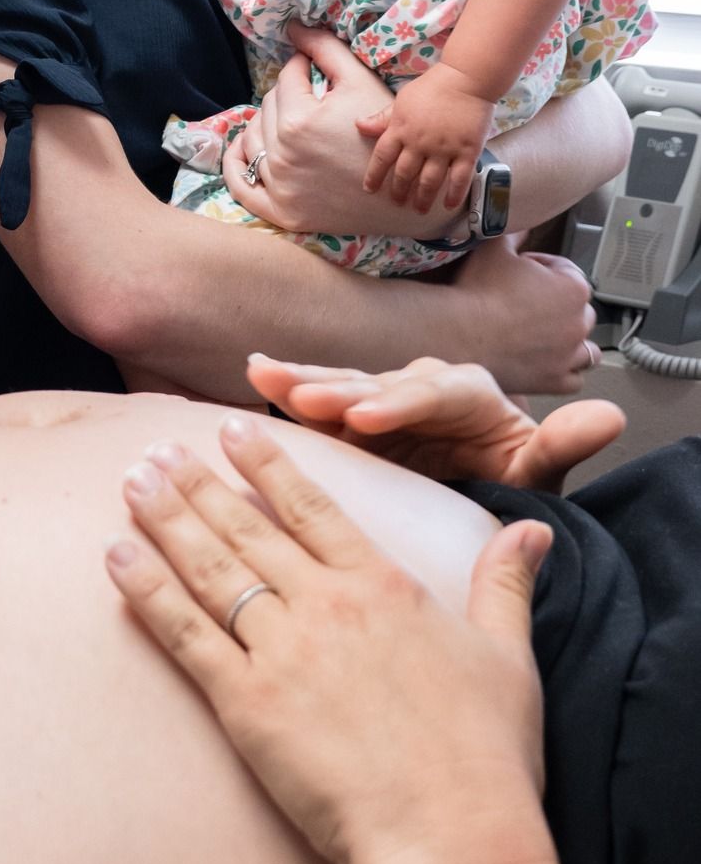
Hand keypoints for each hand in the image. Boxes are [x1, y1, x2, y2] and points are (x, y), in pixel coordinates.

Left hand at [106, 416, 554, 863]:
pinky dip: (146, 591)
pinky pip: (184, 633)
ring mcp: (281, 650)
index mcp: (382, 586)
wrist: (451, 837)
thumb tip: (531, 529)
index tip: (232, 429)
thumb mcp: (509, 657)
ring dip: (165, 520)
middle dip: (197, 483)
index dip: (267, 464)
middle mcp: (325, 605)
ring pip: (209, 568)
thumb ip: (504, 584)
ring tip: (132, 483)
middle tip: (157, 449)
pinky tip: (117, 557)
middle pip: (247, 527)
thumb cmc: (487, 757)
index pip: (311, 507)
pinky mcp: (246, 703)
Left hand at [222, 27, 458, 239]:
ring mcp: (279, 186)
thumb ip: (326, 49)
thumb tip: (293, 26)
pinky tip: (244, 148)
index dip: (300, 68)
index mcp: (300, 121)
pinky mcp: (279, 211)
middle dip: (286, 95)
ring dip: (264, 123)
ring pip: (252, 138)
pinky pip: (240, 185)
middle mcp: (282, 155)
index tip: (311, 68)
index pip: (286, 79)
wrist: (404, 194)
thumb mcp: (361, 83)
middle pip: (268, 107)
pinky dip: (236, 164)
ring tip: (286, 119)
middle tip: (307, 97)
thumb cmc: (385, 134)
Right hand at [246, 354, 623, 489]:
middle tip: (302, 398)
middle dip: (338, 390)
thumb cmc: (510, 482)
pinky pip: (318, 402)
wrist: (481, 491)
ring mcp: (381, 399)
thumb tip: (607, 414)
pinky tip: (256, 373)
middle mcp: (421, 385)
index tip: (366, 418)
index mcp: (469, 393)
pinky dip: (288, 388)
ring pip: (341, 386)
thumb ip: (561, 445)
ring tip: (263, 374)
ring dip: (302, 382)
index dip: (399, 404)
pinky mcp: (350, 418)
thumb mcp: (539, 471)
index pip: (434, 394)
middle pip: (378, 383)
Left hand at [359, 64, 496, 214]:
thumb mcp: (402, 100)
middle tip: (397, 203)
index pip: (382, 157)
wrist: (466, 78)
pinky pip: (459, 179)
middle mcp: (419, 143)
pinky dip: (453, 194)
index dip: (374, 176)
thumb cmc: (432, 87)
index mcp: (401, 129)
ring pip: (429, 181)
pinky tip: (447, 205)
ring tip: (418, 210)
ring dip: (422, 198)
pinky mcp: (467, 151)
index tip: (370, 189)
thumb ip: (383, 118)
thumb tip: (359, 126)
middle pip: (404, 174)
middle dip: (399, 191)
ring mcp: (444, 149)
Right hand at [454, 237, 596, 396]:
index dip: (541, 269)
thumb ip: (513, 235)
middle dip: (558, 306)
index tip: (519, 274)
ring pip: (587, 348)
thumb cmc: (476, 292)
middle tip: (524, 305)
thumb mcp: (494, 250)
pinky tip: (546, 364)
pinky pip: (574, 379)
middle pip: (579, 310)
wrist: (457, 335)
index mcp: (572, 287)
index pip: (566, 271)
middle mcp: (579, 322)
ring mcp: (569, 354)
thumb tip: (522, 225)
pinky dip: (564, 372)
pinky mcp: (554, 381)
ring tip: (545, 338)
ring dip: (572, 342)